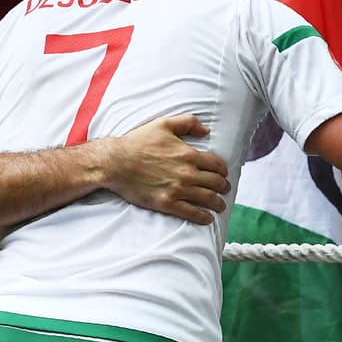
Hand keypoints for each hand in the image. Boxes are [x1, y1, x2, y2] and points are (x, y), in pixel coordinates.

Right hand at [102, 114, 230, 224]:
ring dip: (218, 203)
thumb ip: (188, 123)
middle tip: (225, 190)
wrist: (115, 162)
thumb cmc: (138, 142)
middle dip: (224, 187)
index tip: (223, 174)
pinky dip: (203, 217)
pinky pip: (191, 213)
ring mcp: (178, 189)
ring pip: (207, 198)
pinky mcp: (167, 203)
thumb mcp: (164, 124)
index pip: (216, 164)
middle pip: (215, 182)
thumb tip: (206, 130)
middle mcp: (187, 172)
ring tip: (221, 206)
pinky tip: (208, 218)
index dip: (223, 170)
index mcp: (188, 154)